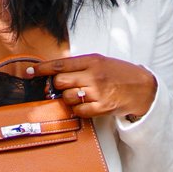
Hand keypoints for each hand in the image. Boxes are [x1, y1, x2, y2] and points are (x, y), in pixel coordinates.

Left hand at [27, 54, 156, 120]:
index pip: (59, 64)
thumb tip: (55, 72)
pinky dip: (77, 109)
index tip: (30, 73)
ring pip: (67, 97)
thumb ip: (79, 65)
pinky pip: (78, 111)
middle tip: (61, 87)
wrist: (142, 87)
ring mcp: (97, 92)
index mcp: (91, 61)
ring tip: (78, 95)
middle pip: (60, 82)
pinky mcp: (101, 107)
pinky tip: (85, 104)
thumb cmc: (119, 73)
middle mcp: (93, 76)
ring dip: (68, 98)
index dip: (41, 69)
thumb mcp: (100, 61)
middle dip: (56, 86)